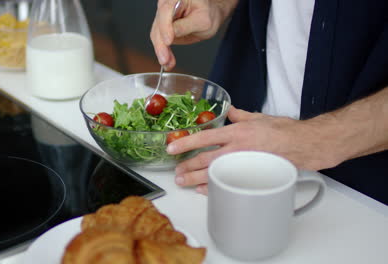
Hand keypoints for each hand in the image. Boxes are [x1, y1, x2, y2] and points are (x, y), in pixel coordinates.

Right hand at [150, 0, 236, 69]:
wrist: (208, 17)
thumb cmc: (208, 14)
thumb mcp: (202, 21)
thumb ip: (186, 26)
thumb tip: (172, 33)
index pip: (166, 10)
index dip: (165, 27)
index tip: (168, 41)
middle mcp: (166, 4)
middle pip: (158, 24)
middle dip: (161, 44)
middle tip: (165, 59)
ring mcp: (163, 16)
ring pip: (156, 35)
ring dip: (161, 51)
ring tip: (168, 63)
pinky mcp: (162, 28)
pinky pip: (159, 40)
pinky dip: (162, 52)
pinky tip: (167, 61)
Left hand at [167, 106, 340, 194]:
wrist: (304, 145)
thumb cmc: (284, 131)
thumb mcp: (259, 117)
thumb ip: (240, 115)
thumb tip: (229, 111)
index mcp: (237, 132)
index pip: (205, 137)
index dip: (186, 142)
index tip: (172, 147)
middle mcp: (237, 148)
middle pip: (205, 160)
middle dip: (187, 166)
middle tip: (176, 171)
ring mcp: (243, 164)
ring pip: (214, 174)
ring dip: (195, 180)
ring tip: (183, 182)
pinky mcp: (250, 176)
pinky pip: (228, 184)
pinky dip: (214, 188)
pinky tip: (203, 190)